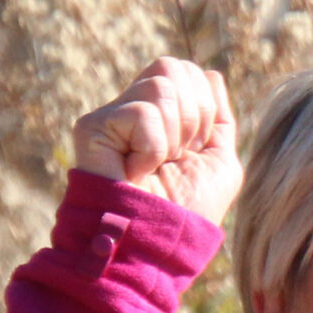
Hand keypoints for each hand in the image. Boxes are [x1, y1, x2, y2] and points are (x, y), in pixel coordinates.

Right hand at [71, 57, 243, 225]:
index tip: (194, 150)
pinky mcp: (93, 127)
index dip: (205, 109)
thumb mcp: (219, 162)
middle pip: (173, 68)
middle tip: (176, 157)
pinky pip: (142, 113)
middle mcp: (132, 108)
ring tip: (156, 165)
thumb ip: (219, 118)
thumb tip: (212, 75)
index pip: (188, 72)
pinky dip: (152, 148)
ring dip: (174, 135)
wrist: (157, 244)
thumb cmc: (188, 212)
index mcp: (162, 114)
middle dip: (193, 117)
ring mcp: (111, 116)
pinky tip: (136, 171)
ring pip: (161, 85)